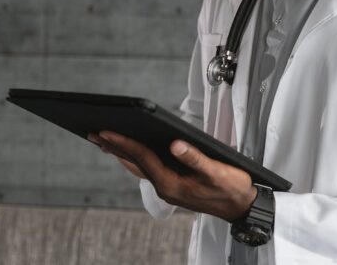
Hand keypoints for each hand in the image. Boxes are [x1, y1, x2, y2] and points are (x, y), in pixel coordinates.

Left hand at [87, 131, 256, 222]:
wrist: (241, 206)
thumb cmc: (232, 189)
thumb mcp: (216, 171)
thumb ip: (195, 158)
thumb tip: (175, 144)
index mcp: (172, 184)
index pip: (142, 158)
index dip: (125, 142)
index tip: (107, 130)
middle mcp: (166, 187)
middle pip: (134, 163)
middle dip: (114, 147)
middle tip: (94, 133)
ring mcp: (168, 188)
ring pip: (139, 168)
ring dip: (122, 154)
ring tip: (106, 141)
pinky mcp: (174, 186)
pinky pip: (148, 170)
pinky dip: (136, 159)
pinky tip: (133, 153)